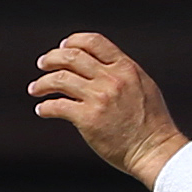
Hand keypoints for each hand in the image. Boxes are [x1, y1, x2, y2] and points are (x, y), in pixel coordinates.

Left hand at [27, 32, 188, 187]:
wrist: (155, 150)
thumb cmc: (152, 123)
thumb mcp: (144, 87)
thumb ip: (123, 74)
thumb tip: (98, 66)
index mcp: (127, 68)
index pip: (93, 42)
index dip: (73, 41)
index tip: (63, 48)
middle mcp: (112, 79)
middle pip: (71, 56)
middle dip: (51, 58)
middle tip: (43, 64)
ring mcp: (99, 98)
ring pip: (59, 79)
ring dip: (42, 83)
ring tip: (36, 89)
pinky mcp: (88, 119)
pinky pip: (56, 106)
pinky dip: (45, 107)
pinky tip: (43, 110)